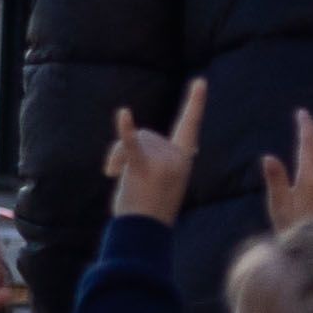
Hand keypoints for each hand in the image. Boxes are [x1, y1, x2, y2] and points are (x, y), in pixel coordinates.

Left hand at [107, 81, 206, 224]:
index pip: (190, 126)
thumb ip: (156, 155)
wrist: (143, 231)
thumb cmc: (148, 205)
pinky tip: (123, 114)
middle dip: (125, 148)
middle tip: (114, 173)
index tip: (200, 81)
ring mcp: (161, 163)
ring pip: (132, 139)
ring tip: (112, 175)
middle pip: (146, 133)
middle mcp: (177, 158)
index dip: (195, 103)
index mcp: (183, 159)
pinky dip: (125, 130)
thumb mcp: (160, 176)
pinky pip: (132, 144)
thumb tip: (135, 134)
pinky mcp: (142, 168)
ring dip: (116, 155)